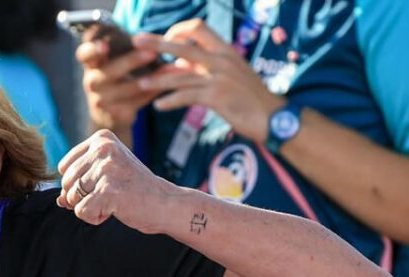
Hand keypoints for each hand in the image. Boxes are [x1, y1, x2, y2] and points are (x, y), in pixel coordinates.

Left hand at [56, 129, 179, 229]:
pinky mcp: (108, 190)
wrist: (165, 203)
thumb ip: (79, 182)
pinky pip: (82, 211)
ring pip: (72, 198)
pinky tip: (115, 209)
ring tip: (114, 200)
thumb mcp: (106, 175)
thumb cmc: (134, 189)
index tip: (103, 184)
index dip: (76, 183)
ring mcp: (106, 168)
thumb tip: (59, 200)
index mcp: (101, 139)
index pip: (64, 166)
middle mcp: (103, 148)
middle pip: (66, 183)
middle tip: (110, 194)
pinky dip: (95, 217)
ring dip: (90, 207)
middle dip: (82, 197)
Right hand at [76, 36, 161, 134]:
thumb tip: (147, 37)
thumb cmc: (115, 80)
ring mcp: (102, 100)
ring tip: (169, 70)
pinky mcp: (116, 114)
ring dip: (150, 79)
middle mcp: (93, 82)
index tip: (104, 46)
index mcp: (92, 65)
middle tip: (152, 52)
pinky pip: (138, 102)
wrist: (107, 116)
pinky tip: (168, 83)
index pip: (85, 55)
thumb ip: (122, 49)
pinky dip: (154, 92)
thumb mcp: (111, 64)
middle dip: (131, 61)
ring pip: (127, 89)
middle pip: (110, 72)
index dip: (93, 51)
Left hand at [133, 19, 284, 142]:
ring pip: (180, 75)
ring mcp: (219, 78)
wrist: (272, 116)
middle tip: (136, 41)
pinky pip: (186, 96)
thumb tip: (178, 62)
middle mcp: (221, 59)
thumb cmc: (249, 96)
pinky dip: (170, 101)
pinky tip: (159, 106)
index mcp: (225, 50)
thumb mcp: (230, 73)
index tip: (166, 40)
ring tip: (140, 84)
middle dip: (157, 43)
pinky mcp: (216, 97)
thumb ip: (206, 65)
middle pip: (183, 45)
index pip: (198, 27)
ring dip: (158, 80)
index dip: (178, 30)